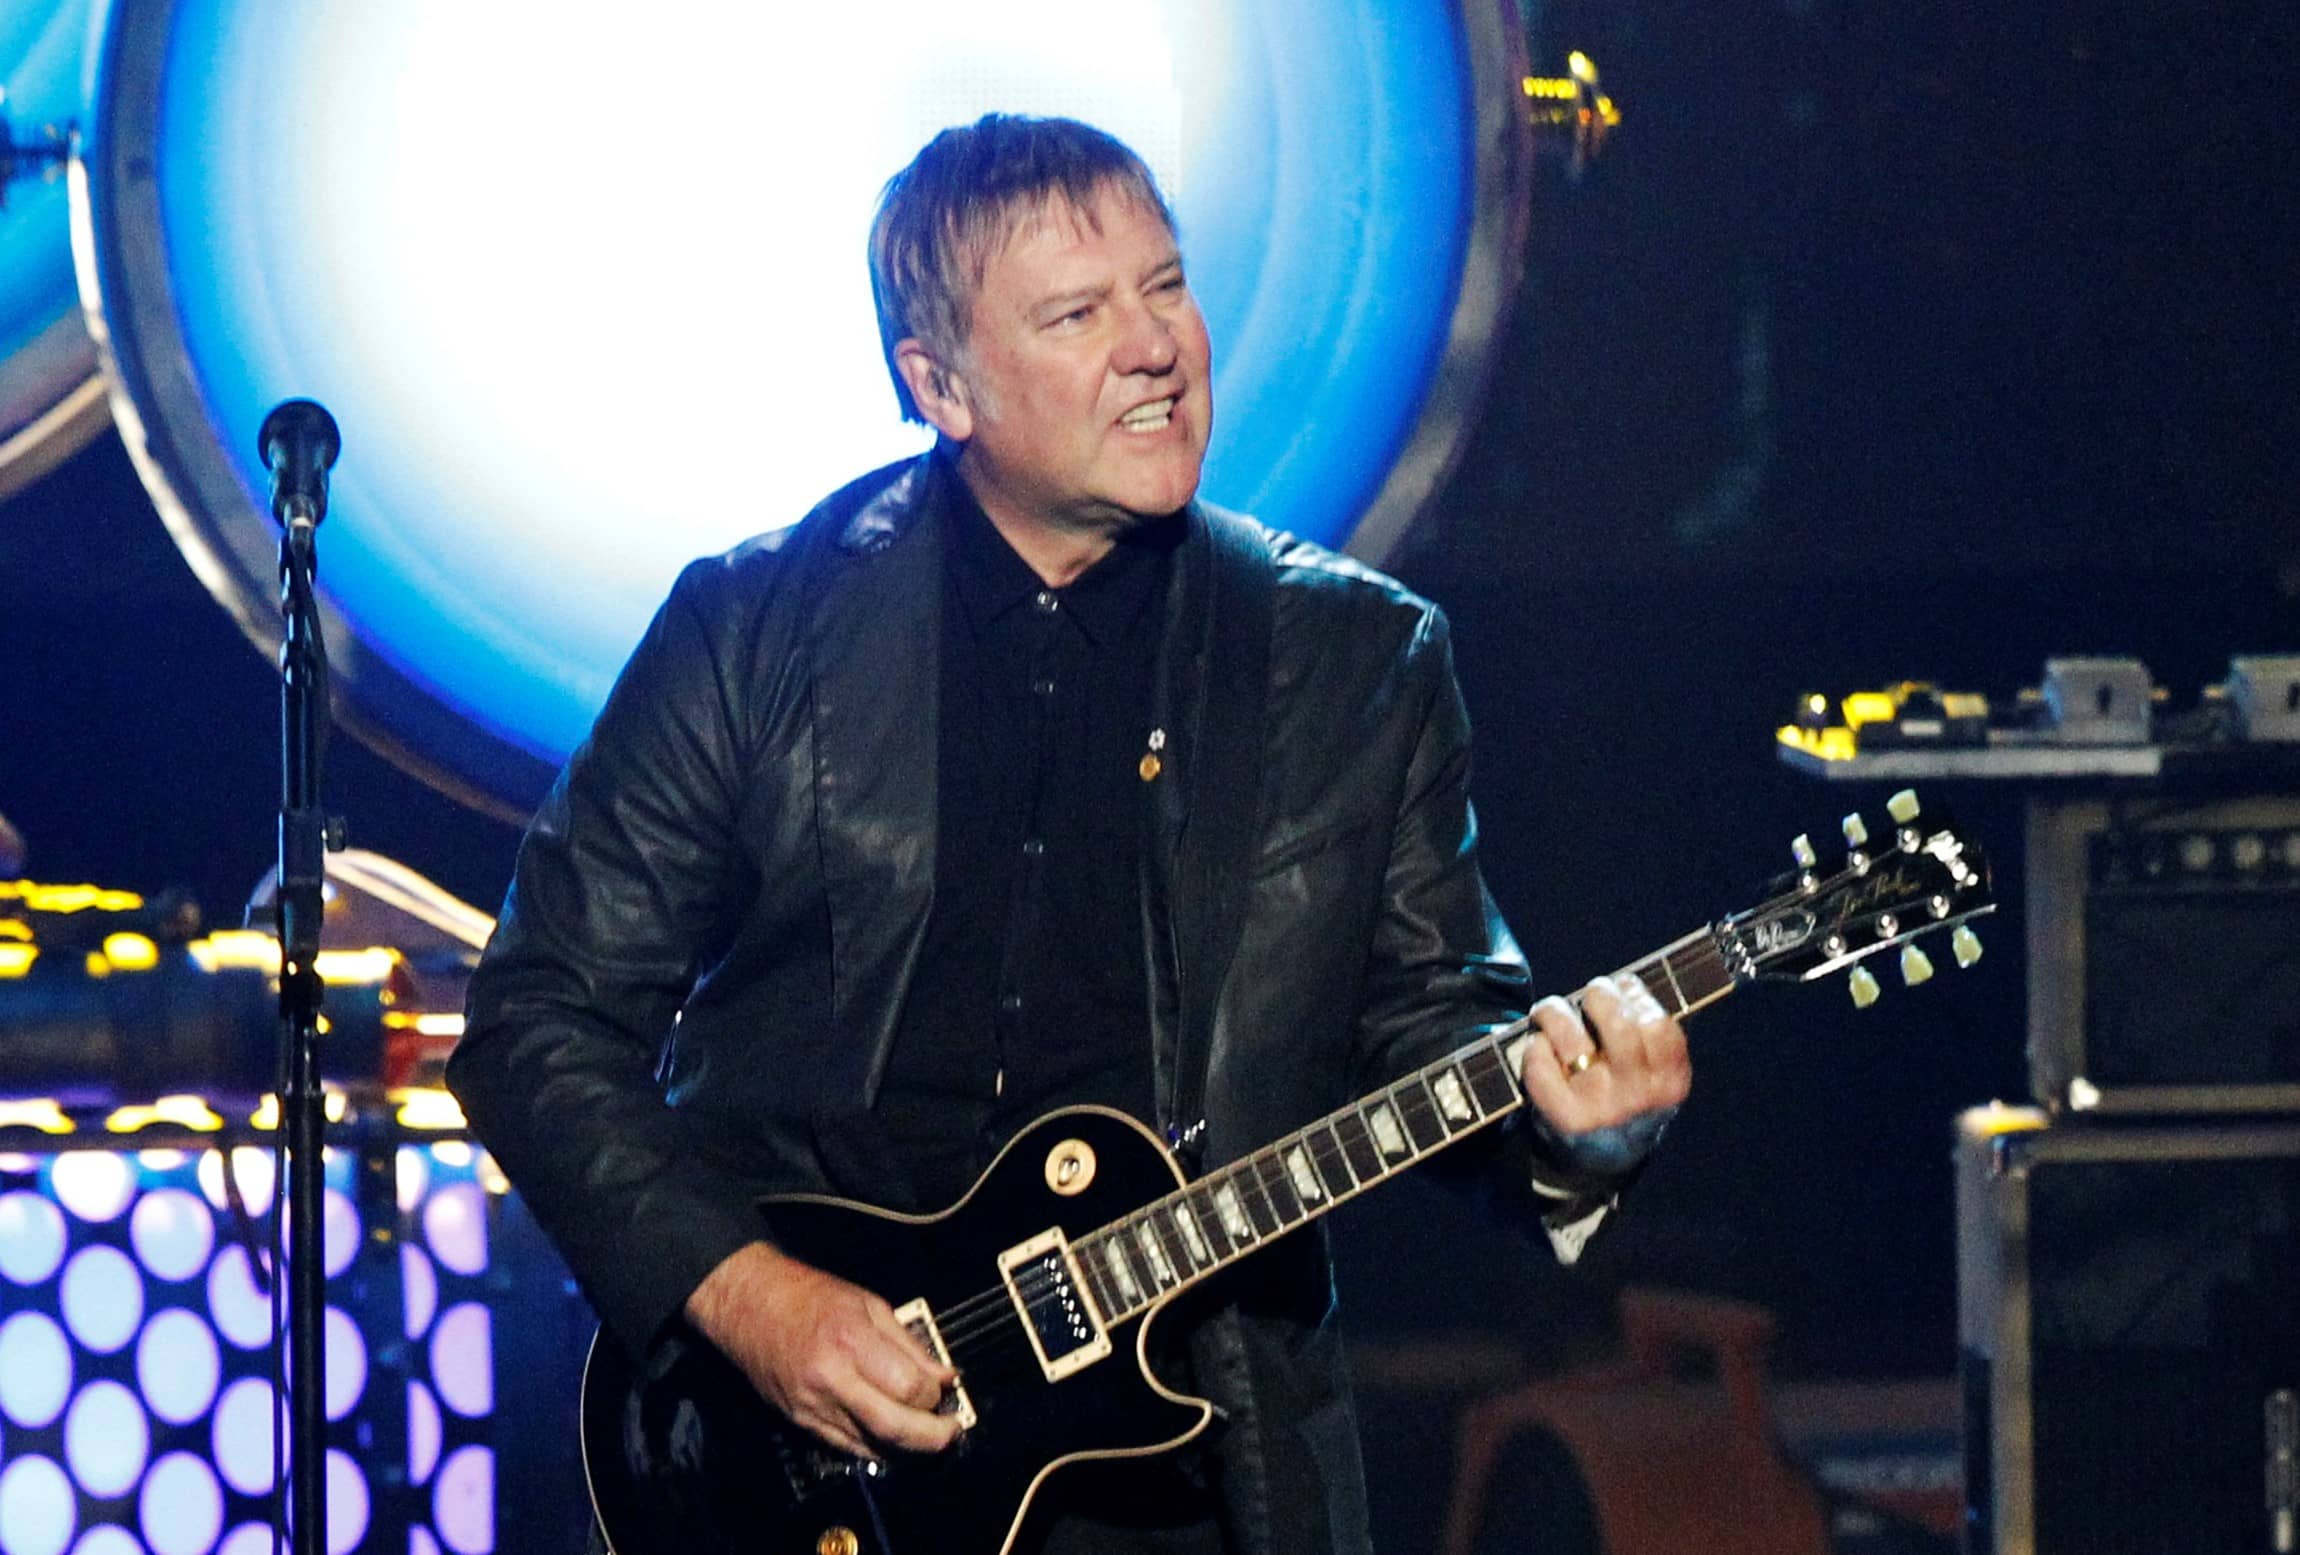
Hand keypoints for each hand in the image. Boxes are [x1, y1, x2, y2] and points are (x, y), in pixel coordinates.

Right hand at [683, 1241, 960, 1457]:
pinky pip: (847, 1447)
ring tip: (927, 1436)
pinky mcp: (801, 1422)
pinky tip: (892, 1439)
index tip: (945, 1389)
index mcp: (851, 1341)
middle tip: (950, 1432)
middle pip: (893, 1427)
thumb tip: (944, 1376)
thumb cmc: (807, 1296)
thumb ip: (910, 1344)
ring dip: (907, 1448)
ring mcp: (812, 1406)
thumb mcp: (869, 1304)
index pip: (908, 1387)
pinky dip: (876, 1448)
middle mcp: (831, 1379)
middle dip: (931, 1437)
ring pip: (871, 1445)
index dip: (935, 1395)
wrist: (748, 1306)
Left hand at [1519, 974, 1692, 1175]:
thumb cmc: (1623, 1099)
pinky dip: (1534, 1046)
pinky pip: (1541, 1063)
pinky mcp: (1563, 1117)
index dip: (1637, 996)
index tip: (1623, 985)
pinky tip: (1538, 1045)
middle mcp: (1638, 1098)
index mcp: (1670, 1084)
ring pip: (1573, 1039)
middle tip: (1591, 992)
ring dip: (1555, 1012)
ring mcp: (1600, 1108)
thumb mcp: (1653, 1076)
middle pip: (1619, 1026)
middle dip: (1600, 995)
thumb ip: (1647, 1038)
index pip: (1659, 1025)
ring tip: (1550, 1011)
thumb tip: (1622, 985)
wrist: (1598, 1162)